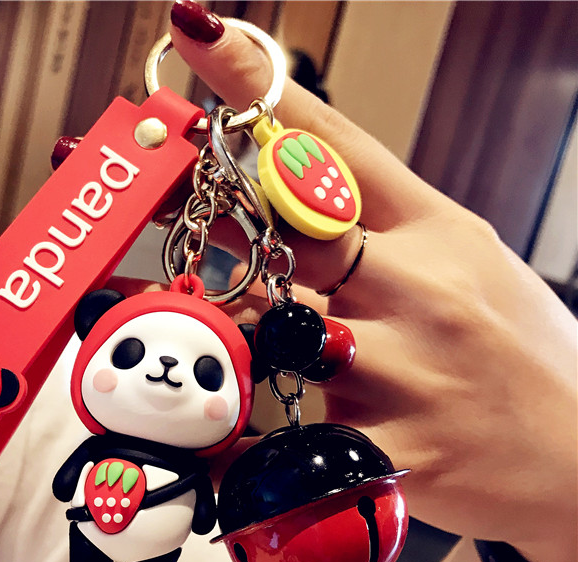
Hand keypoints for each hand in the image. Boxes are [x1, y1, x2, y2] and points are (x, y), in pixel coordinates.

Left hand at [171, 13, 577, 561]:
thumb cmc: (517, 352)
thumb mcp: (466, 261)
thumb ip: (384, 225)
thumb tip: (293, 177)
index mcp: (436, 230)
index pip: (338, 141)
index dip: (260, 87)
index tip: (198, 37)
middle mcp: (416, 289)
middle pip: (284, 226)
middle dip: (194, 197)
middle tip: (124, 172)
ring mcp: (404, 372)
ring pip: (270, 332)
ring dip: (190, 318)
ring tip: (116, 311)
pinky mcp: (391, 450)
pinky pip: (285, 446)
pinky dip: (231, 446)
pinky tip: (190, 445)